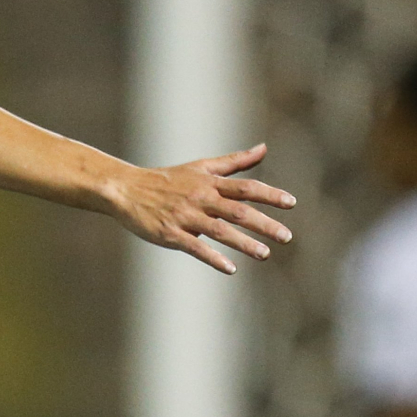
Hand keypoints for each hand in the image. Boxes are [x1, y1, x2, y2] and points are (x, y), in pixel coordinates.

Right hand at [106, 143, 294, 273]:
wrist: (126, 190)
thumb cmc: (167, 179)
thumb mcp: (201, 166)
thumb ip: (235, 161)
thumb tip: (264, 148)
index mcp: (209, 183)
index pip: (245, 188)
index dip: (269, 195)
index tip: (291, 203)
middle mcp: (200, 199)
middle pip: (238, 211)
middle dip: (264, 224)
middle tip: (286, 237)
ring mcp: (184, 217)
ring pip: (220, 231)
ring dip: (244, 243)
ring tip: (265, 254)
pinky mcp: (170, 234)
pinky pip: (195, 247)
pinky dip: (213, 258)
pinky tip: (230, 268)